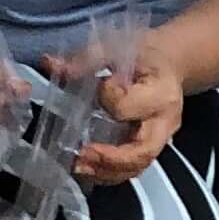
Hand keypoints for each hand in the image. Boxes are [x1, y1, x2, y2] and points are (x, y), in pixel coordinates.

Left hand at [62, 46, 183, 186]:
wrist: (169, 63)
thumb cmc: (144, 53)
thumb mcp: (119, 46)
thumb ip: (86, 59)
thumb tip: (49, 64)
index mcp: (161, 93)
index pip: (128, 106)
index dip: (108, 98)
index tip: (98, 84)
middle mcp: (165, 121)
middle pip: (143, 152)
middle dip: (110, 159)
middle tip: (80, 156)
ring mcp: (161, 138)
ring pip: (137, 166)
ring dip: (106, 172)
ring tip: (78, 166)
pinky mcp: (150, 147)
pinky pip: (132, 168)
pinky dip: (108, 173)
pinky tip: (86, 168)